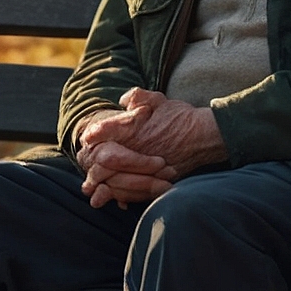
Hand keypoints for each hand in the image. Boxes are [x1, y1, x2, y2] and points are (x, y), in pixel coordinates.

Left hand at [76, 88, 226, 208]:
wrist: (204, 137)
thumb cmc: (181, 117)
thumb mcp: (159, 100)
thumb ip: (138, 97)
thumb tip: (122, 100)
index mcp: (136, 128)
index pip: (107, 131)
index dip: (95, 134)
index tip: (87, 137)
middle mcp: (139, 149)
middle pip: (107, 158)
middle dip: (94, 159)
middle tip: (86, 159)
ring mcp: (147, 168)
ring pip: (117, 177)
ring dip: (104, 179)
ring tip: (92, 182)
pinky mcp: (156, 181)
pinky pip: (134, 190)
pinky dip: (122, 192)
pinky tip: (115, 193)